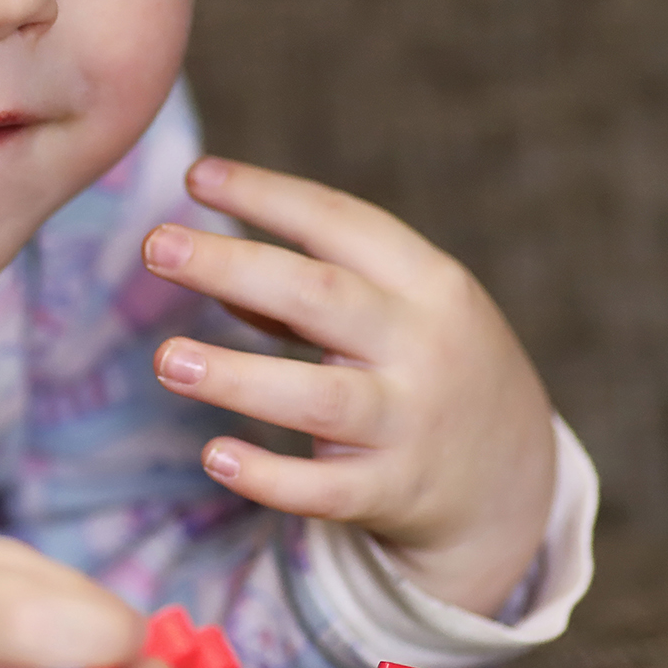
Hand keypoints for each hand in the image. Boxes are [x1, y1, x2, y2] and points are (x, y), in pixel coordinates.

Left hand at [144, 157, 557, 616]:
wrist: (513, 481)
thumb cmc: (432, 368)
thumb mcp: (403, 310)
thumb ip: (314, 286)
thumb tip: (211, 263)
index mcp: (426, 282)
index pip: (341, 222)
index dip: (267, 195)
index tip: (196, 175)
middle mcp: (422, 346)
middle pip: (320, 296)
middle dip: (234, 266)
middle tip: (155, 245)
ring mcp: (409, 422)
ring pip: (315, 398)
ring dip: (234, 376)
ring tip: (164, 359)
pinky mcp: (392, 492)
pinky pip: (323, 491)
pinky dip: (268, 477)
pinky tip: (214, 456)